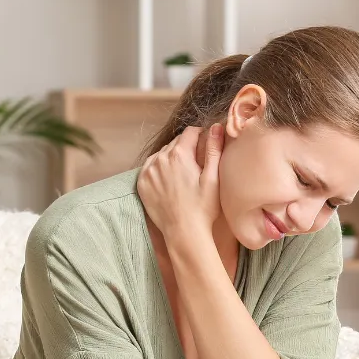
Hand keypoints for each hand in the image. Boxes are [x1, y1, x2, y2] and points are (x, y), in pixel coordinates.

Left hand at [136, 124, 224, 250]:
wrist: (184, 232)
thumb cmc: (203, 208)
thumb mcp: (213, 178)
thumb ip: (214, 150)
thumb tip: (216, 127)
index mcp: (180, 154)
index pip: (190, 132)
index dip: (200, 135)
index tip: (205, 143)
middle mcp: (160, 159)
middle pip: (175, 143)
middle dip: (186, 148)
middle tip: (195, 162)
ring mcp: (148, 171)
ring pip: (162, 154)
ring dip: (171, 157)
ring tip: (182, 172)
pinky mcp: (142, 183)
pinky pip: (150, 167)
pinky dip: (158, 168)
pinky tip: (168, 179)